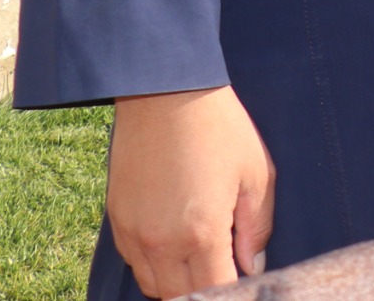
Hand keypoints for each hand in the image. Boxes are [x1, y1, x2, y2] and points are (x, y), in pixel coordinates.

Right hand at [107, 86, 274, 297]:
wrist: (166, 93)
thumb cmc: (219, 129)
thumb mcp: (256, 174)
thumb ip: (256, 227)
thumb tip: (253, 265)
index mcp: (201, 234)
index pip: (216, 291)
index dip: (234, 293)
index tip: (245, 282)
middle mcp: (161, 243)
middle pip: (181, 297)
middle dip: (206, 291)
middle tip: (226, 269)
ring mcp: (134, 234)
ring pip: (154, 286)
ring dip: (178, 284)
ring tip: (203, 260)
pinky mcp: (117, 221)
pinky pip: (135, 263)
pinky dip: (156, 266)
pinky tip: (177, 245)